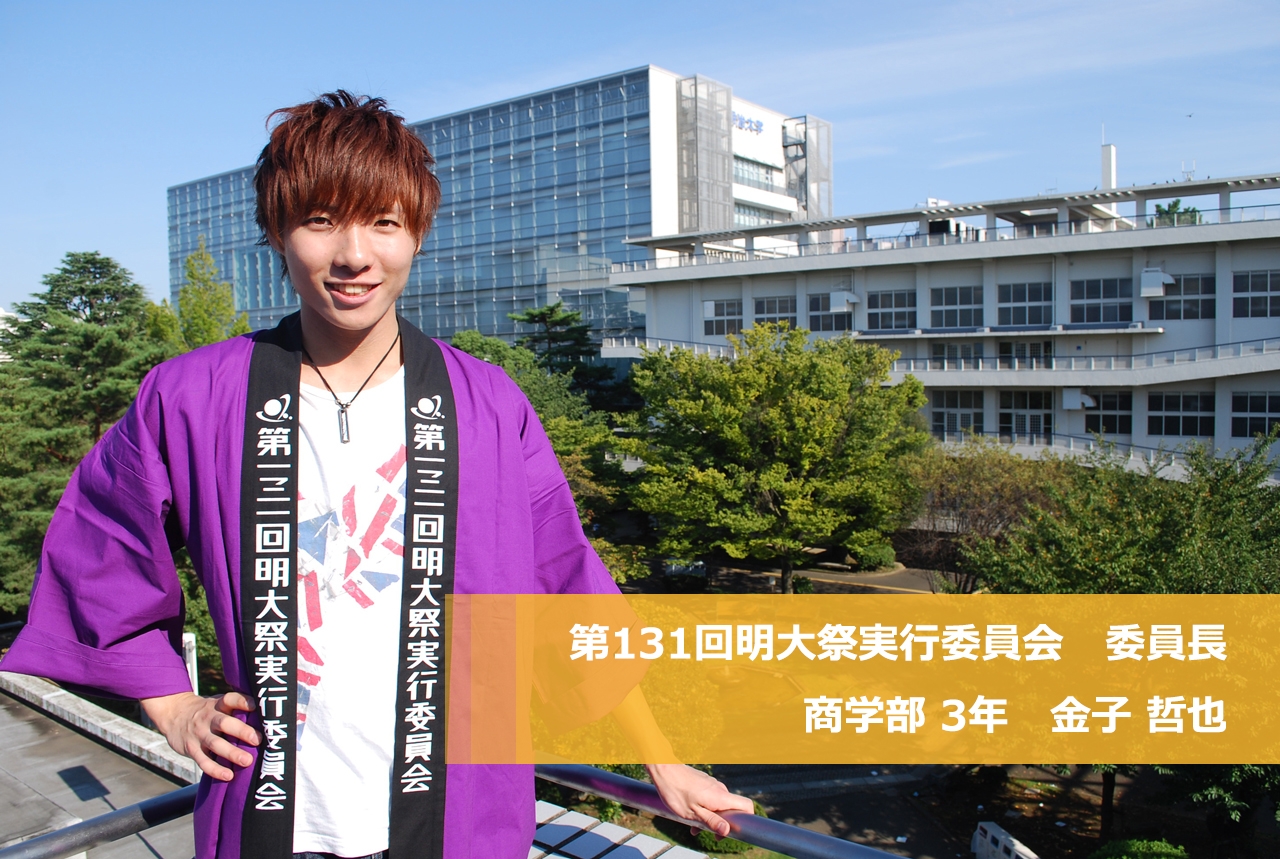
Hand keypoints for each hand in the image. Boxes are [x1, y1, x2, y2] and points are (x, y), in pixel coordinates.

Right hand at [141, 691, 259, 781]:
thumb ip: (237, 709)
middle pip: (225, 723)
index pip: (230, 700)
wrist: (173, 714)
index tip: (256, 706)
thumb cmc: (206, 711)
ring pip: (215, 744)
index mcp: (218, 705)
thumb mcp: (218, 704)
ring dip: (231, 753)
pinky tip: (228, 776)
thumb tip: (267, 718)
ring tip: (247, 761)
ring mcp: (199, 734)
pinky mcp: (191, 749)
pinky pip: (203, 761)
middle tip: (258, 740)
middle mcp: (208, 718)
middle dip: (241, 731)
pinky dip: (215, 769)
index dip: (243, 701)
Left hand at [647, 764, 754, 838]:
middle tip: (705, 832)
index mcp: (721, 797)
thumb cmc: (676, 792)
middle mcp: (720, 789)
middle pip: (730, 808)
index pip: (746, 806)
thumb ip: (711, 821)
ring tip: (692, 826)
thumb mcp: (692, 813)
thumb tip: (727, 830)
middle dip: (720, 822)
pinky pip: (709, 798)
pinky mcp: (703, 782)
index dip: (744, 820)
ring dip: (709, 816)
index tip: (731, 832)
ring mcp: (712, 784)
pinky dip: (703, 807)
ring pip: (717, 804)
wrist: (664, 770)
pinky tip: (689, 812)